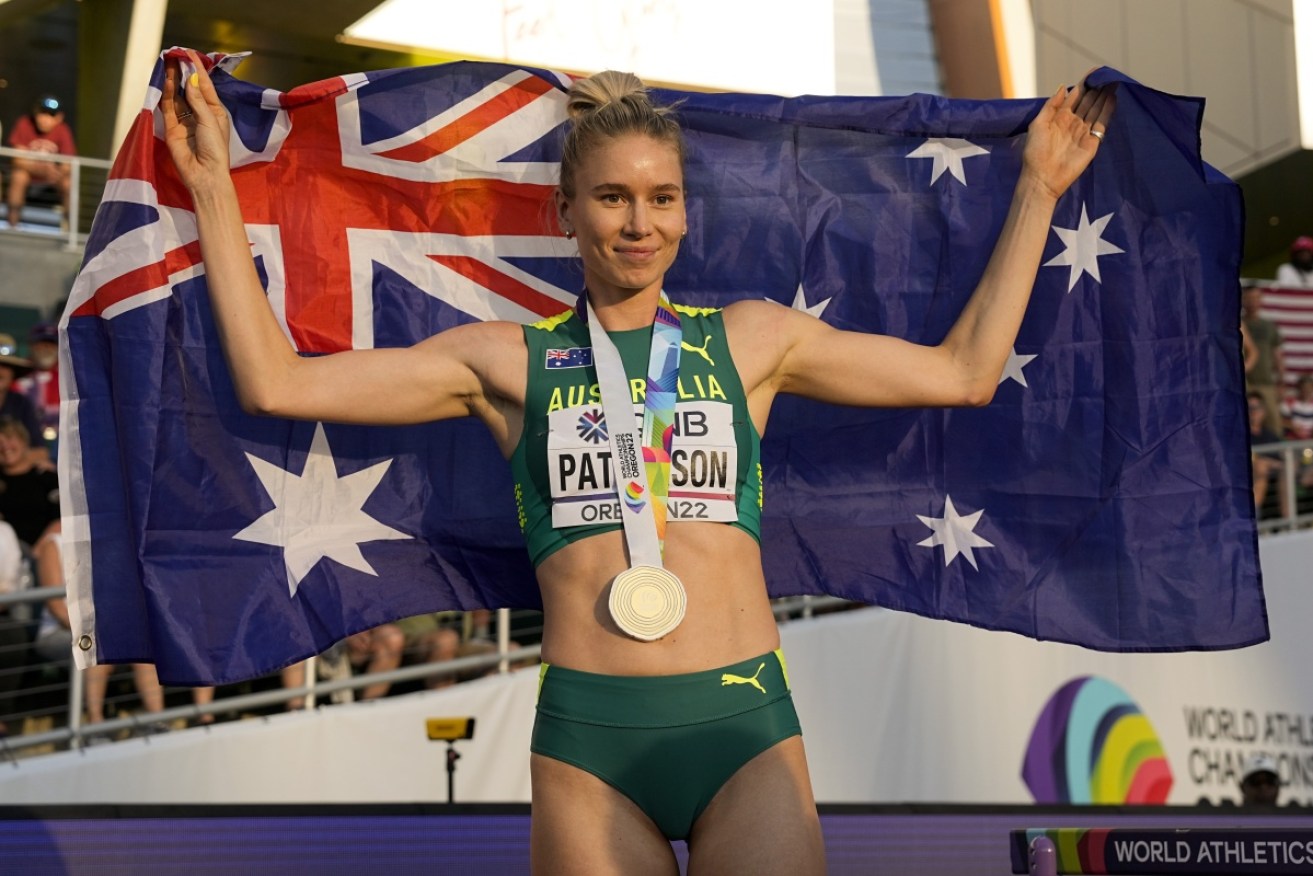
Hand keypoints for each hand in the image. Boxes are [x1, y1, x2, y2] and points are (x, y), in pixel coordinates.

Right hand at [161, 49, 232, 194]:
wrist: (205, 175)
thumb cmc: (215, 149)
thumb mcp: (210, 121)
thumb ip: (198, 100)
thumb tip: (193, 78)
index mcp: (215, 112)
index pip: (206, 86)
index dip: (198, 69)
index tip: (190, 53)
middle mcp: (200, 114)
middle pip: (190, 88)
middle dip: (184, 72)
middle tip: (176, 55)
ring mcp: (185, 121)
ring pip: (177, 96)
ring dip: (174, 80)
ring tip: (169, 63)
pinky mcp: (172, 128)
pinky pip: (168, 107)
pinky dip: (166, 94)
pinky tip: (166, 80)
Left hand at [1020, 73, 1115, 201]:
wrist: (1042, 178)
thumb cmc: (1035, 152)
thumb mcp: (1038, 124)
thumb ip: (1051, 105)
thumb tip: (1064, 87)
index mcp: (1059, 117)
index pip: (1075, 96)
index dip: (1084, 83)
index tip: (1094, 71)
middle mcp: (1073, 122)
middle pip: (1088, 101)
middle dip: (1098, 87)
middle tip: (1107, 74)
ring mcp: (1083, 132)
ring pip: (1096, 109)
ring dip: (1105, 96)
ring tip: (1113, 81)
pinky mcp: (1092, 142)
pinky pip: (1102, 123)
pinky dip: (1108, 110)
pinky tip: (1113, 98)